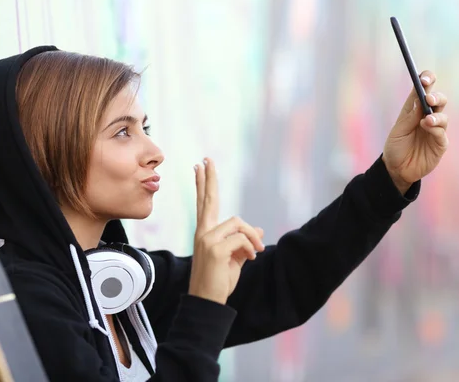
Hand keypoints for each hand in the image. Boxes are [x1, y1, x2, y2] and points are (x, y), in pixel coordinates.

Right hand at [188, 158, 264, 304]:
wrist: (208, 300)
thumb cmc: (219, 280)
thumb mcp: (235, 258)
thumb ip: (243, 242)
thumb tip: (259, 229)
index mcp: (205, 232)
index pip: (203, 203)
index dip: (202, 185)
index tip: (199, 167)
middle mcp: (203, 232)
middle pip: (208, 199)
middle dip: (209, 178)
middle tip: (206, 159)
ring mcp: (206, 239)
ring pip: (238, 222)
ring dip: (252, 237)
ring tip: (254, 253)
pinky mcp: (215, 248)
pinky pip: (242, 238)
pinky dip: (251, 248)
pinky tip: (250, 258)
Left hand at [383, 70, 448, 193]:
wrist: (396, 170)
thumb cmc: (395, 148)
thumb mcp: (398, 132)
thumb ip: (409, 117)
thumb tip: (418, 99)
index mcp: (414, 110)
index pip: (423, 91)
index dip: (426, 81)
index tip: (424, 78)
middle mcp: (427, 117)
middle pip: (438, 100)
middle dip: (436, 96)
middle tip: (428, 98)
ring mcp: (435, 130)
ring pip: (443, 116)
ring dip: (436, 115)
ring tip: (426, 120)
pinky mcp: (440, 143)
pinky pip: (442, 133)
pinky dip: (436, 129)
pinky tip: (427, 127)